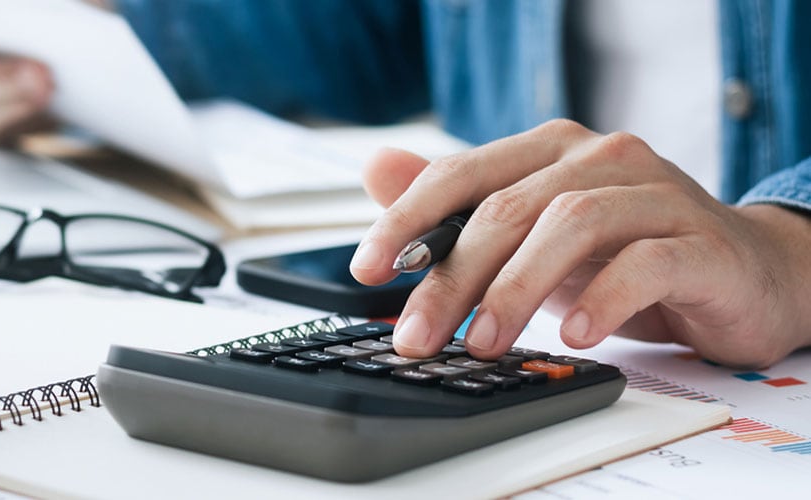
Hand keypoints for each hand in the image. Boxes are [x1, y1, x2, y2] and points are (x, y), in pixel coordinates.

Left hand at [349, 119, 810, 367]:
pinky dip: (601, 300)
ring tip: (485, 342)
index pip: (462, 173)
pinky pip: (643, 264)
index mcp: (550, 150)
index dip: (407, 220)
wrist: (741, 273)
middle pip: (507, 209)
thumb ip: (457, 206)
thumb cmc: (623, 253)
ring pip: (570, 225)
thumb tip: (377, 170)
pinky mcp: (699, 242)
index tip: (366, 269)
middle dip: (451, 278)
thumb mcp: (529, 235)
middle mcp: (601, 158)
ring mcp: (655, 194)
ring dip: (516, 289)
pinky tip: (573, 335)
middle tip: (418, 336)